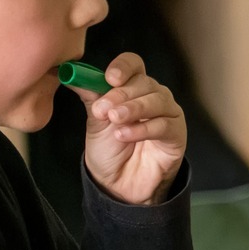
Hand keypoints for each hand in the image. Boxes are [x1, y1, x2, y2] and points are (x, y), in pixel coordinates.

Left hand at [81, 53, 186, 205]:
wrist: (118, 184)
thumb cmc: (110, 151)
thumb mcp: (96, 121)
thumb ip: (91, 97)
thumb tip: (72, 74)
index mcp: (132, 88)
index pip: (134, 65)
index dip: (124, 67)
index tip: (109, 78)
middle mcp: (152, 96)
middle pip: (144, 82)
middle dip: (121, 94)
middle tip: (103, 109)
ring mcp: (167, 114)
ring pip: (157, 100)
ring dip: (133, 108)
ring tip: (115, 121)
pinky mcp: (177, 134)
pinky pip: (164, 124)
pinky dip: (143, 128)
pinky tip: (125, 135)